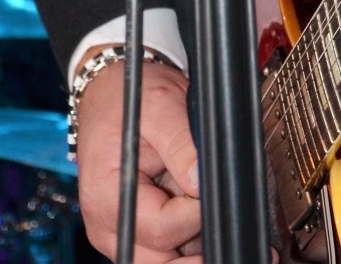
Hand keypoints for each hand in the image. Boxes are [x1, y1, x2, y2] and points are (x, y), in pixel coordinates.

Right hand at [75, 55, 201, 261]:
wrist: (108, 92)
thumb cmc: (128, 97)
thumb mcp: (160, 105)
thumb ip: (181, 144)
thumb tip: (202, 184)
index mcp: (108, 196)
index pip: (162, 229)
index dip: (197, 214)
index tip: (216, 191)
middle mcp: (108, 226)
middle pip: (161, 261)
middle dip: (198, 249)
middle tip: (232, 225)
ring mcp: (120, 233)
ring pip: (164, 262)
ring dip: (193, 249)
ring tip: (221, 220)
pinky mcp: (132, 232)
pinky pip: (162, 251)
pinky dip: (186, 242)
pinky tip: (203, 219)